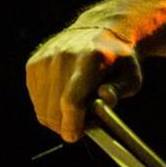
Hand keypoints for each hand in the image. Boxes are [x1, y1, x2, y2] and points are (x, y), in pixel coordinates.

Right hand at [25, 23, 142, 143]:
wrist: (102, 30)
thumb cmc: (119, 59)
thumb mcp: (132, 75)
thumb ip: (120, 91)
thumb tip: (105, 100)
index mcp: (90, 59)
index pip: (72, 100)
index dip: (71, 123)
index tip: (74, 136)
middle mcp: (63, 57)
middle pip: (53, 107)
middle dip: (65, 125)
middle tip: (80, 127)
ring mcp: (45, 59)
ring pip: (41, 106)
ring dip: (56, 118)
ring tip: (75, 112)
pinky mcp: (34, 63)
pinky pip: (35, 98)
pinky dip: (47, 106)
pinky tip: (63, 100)